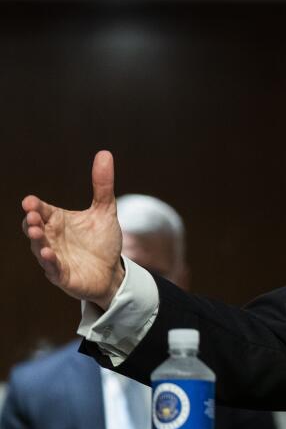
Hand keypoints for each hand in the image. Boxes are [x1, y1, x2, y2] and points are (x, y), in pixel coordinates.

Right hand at [21, 150, 124, 308]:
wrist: (112, 271)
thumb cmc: (102, 241)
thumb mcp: (105, 211)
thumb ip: (102, 185)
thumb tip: (104, 153)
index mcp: (57, 221)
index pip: (41, 210)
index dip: (34, 207)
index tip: (30, 201)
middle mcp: (52, 238)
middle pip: (34, 228)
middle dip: (32, 221)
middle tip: (33, 214)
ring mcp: (55, 257)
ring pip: (39, 248)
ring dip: (37, 241)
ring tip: (38, 232)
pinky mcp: (62, 275)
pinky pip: (52, 269)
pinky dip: (49, 262)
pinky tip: (49, 254)